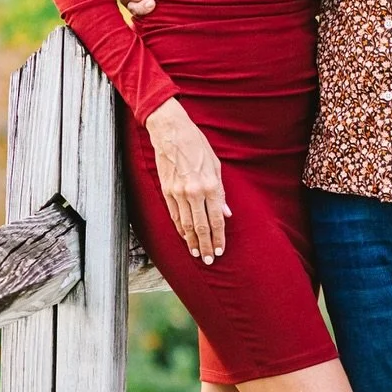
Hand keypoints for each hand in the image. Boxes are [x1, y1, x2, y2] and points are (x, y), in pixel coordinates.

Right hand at [146, 98, 230, 260]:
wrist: (171, 132)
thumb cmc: (197, 145)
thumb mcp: (216, 166)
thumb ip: (221, 192)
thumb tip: (225, 213)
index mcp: (210, 185)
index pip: (216, 219)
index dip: (219, 237)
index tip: (220, 250)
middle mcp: (194, 192)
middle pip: (201, 226)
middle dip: (206, 245)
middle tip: (210, 260)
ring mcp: (178, 193)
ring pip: (186, 225)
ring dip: (192, 242)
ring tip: (197, 254)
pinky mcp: (166, 191)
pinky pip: (174, 215)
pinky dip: (180, 229)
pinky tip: (185, 238)